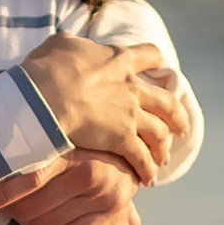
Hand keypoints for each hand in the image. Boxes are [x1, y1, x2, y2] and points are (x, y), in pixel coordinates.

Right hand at [17, 33, 190, 181]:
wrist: (44, 97)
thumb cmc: (46, 69)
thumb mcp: (60, 45)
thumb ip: (74, 45)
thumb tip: (71, 44)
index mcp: (119, 60)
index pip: (149, 55)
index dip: (155, 61)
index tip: (160, 67)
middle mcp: (132, 87)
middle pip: (167, 101)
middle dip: (177, 115)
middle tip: (180, 126)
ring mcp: (130, 114)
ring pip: (160, 133)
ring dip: (164, 147)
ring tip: (164, 158)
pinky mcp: (122, 139)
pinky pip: (142, 158)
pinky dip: (147, 169)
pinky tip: (148, 179)